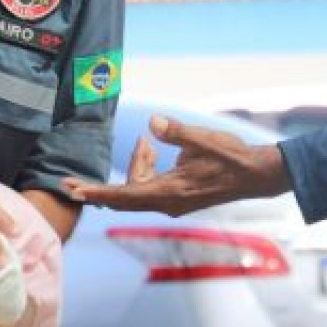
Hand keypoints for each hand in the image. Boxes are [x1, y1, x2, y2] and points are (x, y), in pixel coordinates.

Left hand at [62, 114, 288, 216]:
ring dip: (135, 166)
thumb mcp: (204, 140)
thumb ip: (176, 132)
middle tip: (70, 182)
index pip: (124, 195)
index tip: (74, 192)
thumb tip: (152, 122)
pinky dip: (146, 169)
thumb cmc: (232, 157)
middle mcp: (169, 203)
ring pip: (138, 189)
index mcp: (171, 192)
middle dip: (99, 189)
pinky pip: (150, 187)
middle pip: (124, 197)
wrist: (256, 175)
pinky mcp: (179, 198)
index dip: (97, 193)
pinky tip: (153, 149)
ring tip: (145, 142)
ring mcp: (174, 203)